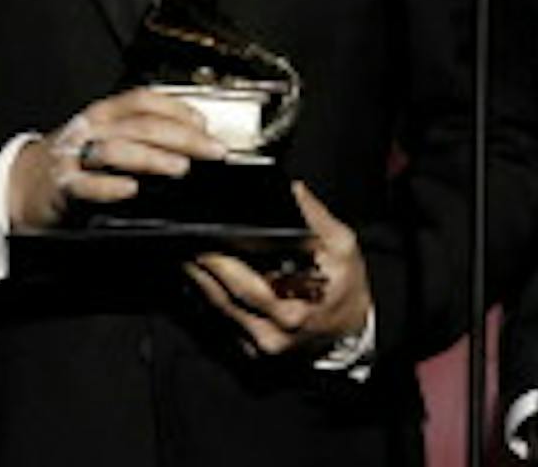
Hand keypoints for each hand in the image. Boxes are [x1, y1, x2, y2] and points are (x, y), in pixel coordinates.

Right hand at [7, 88, 226, 231]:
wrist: (20, 184)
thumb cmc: (71, 160)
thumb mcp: (103, 136)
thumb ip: (137, 133)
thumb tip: (189, 138)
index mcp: (102, 113)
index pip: (144, 100)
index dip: (177, 109)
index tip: (205, 124)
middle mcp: (89, 128)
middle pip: (140, 125)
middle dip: (182, 136)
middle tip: (211, 150)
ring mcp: (74, 156)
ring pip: (117, 150)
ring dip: (152, 158)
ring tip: (180, 167)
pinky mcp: (61, 186)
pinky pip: (85, 184)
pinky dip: (109, 186)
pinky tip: (131, 190)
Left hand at [185, 181, 372, 357]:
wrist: (351, 328)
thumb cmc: (346, 287)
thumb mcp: (342, 246)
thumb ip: (315, 217)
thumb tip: (291, 189)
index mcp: (295, 310)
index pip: (247, 287)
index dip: (222, 265)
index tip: (206, 240)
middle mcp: (274, 333)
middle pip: (224, 299)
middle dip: (202, 269)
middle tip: (186, 241)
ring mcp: (260, 345)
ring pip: (218, 311)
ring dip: (200, 282)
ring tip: (187, 253)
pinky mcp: (251, 348)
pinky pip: (223, 321)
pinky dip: (210, 297)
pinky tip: (201, 276)